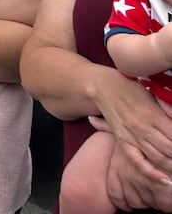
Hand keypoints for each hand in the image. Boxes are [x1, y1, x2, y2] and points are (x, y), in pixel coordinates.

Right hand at [101, 74, 171, 205]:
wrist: (101, 86)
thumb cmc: (130, 87)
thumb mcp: (152, 94)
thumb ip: (168, 111)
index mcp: (153, 114)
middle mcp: (143, 128)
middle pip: (170, 150)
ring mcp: (132, 136)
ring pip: (158, 158)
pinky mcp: (123, 141)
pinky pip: (138, 161)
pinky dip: (151, 172)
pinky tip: (165, 180)